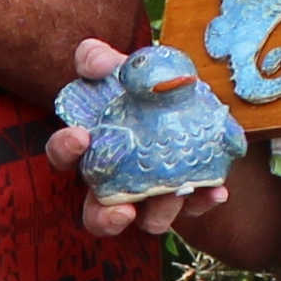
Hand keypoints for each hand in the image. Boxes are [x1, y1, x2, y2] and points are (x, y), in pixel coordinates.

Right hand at [45, 35, 247, 241]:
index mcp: (90, 148)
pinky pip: (192, 208)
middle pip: (96, 213)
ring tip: (174, 196)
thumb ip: (96, 59)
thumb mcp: (116, 67)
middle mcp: (114, 180)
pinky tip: (216, 191)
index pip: (64, 157)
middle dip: (105, 217)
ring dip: (158, 216)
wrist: (182, 94)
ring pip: (145, 221)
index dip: (65, 150)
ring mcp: (149, 193)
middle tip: (122, 209)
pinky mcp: (184, 196)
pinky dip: (203, 201)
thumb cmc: (137, 87)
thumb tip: (101, 66)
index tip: (79, 137)